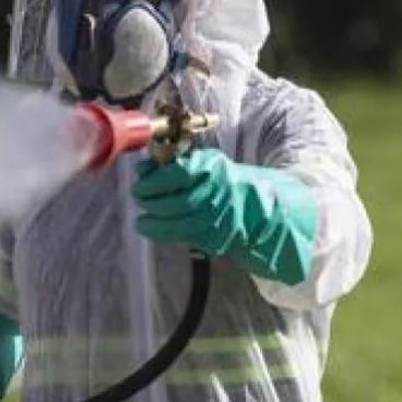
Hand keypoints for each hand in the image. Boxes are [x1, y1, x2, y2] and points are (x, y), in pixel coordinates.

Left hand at [131, 148, 316, 284]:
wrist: (263, 207)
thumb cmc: (226, 181)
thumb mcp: (207, 164)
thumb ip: (176, 165)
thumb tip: (143, 168)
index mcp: (214, 168)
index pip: (178, 173)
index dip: (154, 180)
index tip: (139, 182)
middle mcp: (218, 192)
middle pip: (176, 201)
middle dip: (151, 202)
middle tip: (138, 198)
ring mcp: (219, 216)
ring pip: (179, 222)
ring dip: (154, 221)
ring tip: (142, 219)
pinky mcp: (217, 236)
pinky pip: (185, 236)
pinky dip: (163, 233)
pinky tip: (151, 228)